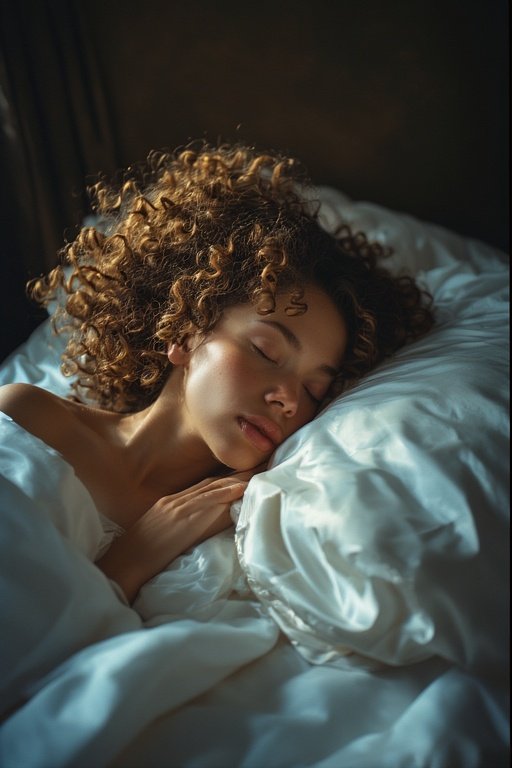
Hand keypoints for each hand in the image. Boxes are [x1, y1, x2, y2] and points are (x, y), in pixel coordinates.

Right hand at [96, 475, 248, 602]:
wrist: (123, 563)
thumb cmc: (139, 555)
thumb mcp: (161, 533)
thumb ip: (179, 525)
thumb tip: (200, 527)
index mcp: (171, 502)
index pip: (205, 486)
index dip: (229, 478)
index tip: (250, 472)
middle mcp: (176, 500)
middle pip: (213, 481)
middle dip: (239, 473)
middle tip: (264, 463)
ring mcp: (177, 507)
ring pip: (213, 487)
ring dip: (238, 478)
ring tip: (261, 469)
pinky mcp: (178, 517)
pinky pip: (204, 502)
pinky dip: (223, 493)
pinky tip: (239, 488)